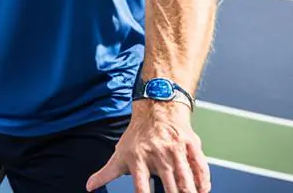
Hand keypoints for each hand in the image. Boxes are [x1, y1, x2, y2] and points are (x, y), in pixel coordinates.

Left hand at [87, 102, 208, 192]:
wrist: (158, 108)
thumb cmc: (138, 136)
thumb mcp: (120, 153)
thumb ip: (106, 173)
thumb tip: (89, 186)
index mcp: (138, 158)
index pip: (140, 184)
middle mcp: (157, 154)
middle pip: (169, 184)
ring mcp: (176, 149)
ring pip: (186, 177)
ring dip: (189, 190)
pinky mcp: (191, 144)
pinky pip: (200, 166)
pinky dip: (203, 180)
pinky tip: (203, 191)